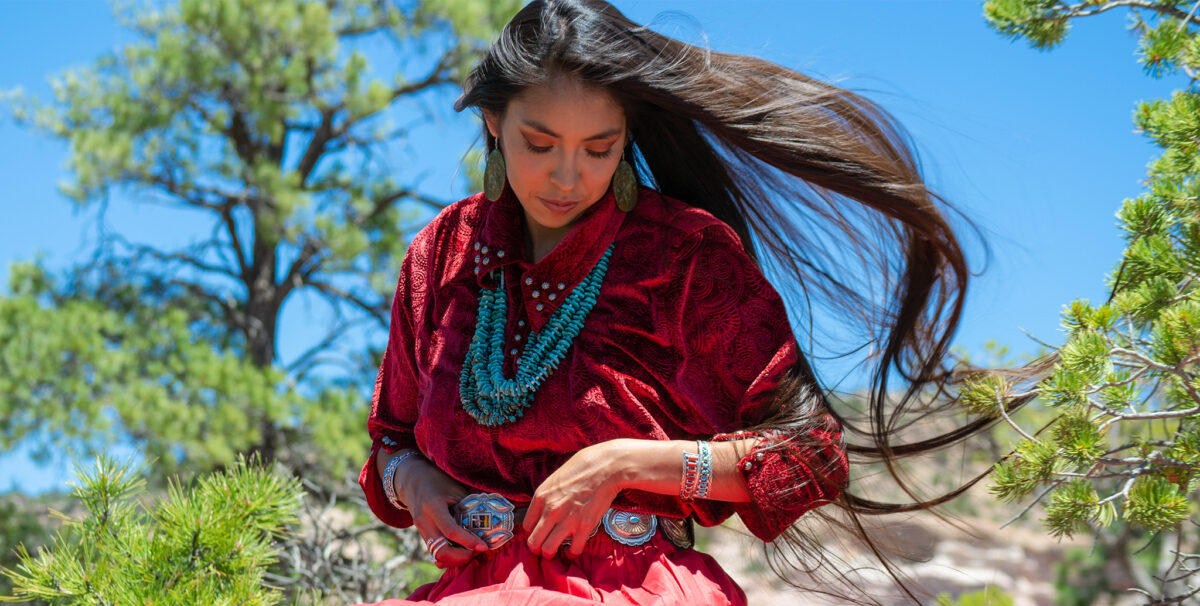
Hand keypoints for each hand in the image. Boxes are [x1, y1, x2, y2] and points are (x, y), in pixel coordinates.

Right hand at [390, 454, 489, 568]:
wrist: (414, 481)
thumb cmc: (439, 482)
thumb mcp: (455, 490)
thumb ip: (468, 507)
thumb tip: (489, 525)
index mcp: (433, 506)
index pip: (451, 530)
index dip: (468, 541)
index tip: (484, 547)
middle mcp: (424, 521)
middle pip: (441, 550)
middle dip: (461, 557)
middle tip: (477, 552)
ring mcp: (421, 530)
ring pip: (437, 555)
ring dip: (455, 559)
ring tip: (472, 553)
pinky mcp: (422, 535)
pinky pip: (435, 552)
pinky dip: (448, 557)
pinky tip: (461, 554)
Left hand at [523, 441, 624, 558]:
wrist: (606, 467)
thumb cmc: (583, 467)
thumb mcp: (556, 478)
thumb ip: (548, 495)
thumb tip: (546, 509)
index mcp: (541, 496)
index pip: (526, 525)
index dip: (532, 533)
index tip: (539, 534)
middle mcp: (550, 510)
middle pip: (534, 541)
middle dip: (538, 549)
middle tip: (544, 549)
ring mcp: (567, 520)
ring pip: (548, 549)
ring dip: (552, 554)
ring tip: (558, 552)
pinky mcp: (584, 526)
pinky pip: (574, 549)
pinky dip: (573, 553)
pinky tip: (574, 550)